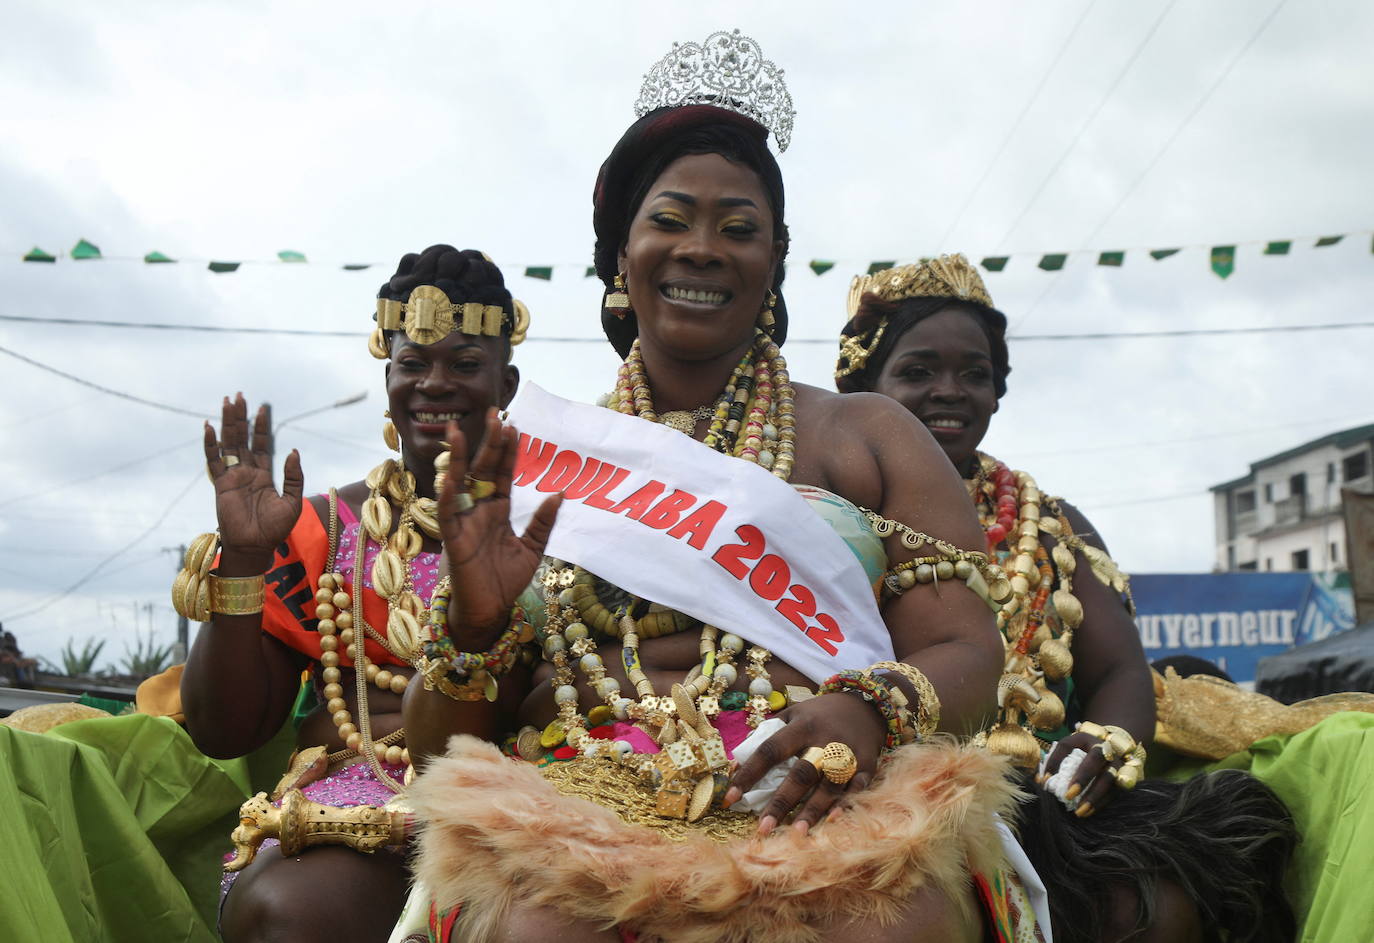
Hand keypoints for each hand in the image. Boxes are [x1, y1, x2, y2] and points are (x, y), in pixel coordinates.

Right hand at [204, 394, 302, 562]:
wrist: (256, 546)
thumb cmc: (275, 528)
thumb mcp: (292, 500)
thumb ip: (293, 476)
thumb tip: (292, 451)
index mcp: (264, 474)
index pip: (262, 444)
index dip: (261, 427)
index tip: (262, 408)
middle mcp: (247, 472)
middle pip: (243, 438)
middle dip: (241, 417)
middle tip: (239, 396)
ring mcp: (233, 476)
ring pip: (229, 444)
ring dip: (228, 423)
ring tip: (227, 402)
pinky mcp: (221, 484)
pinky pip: (214, 461)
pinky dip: (210, 444)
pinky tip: (209, 427)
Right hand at [437, 409, 561, 640]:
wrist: (489, 611)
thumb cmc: (506, 581)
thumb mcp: (533, 548)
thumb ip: (543, 522)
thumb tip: (560, 494)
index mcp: (499, 511)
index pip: (503, 473)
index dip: (507, 450)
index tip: (513, 425)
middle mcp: (480, 510)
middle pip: (482, 469)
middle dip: (487, 442)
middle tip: (493, 413)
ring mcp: (464, 522)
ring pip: (458, 482)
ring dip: (459, 457)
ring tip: (459, 431)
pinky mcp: (452, 538)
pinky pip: (447, 512)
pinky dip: (447, 493)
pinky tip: (451, 475)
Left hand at [723, 691, 886, 835]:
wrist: (866, 705)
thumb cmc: (820, 714)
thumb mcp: (794, 713)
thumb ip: (768, 733)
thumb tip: (736, 760)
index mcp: (801, 725)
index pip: (769, 750)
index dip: (749, 773)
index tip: (729, 797)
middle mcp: (824, 739)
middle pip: (800, 774)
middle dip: (781, 802)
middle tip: (763, 828)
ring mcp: (848, 754)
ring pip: (828, 786)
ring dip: (812, 811)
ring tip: (796, 835)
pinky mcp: (867, 765)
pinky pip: (856, 788)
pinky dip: (845, 805)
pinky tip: (832, 822)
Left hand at [1038, 730, 1121, 816]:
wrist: (1110, 751)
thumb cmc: (1081, 754)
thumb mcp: (1067, 752)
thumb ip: (1053, 763)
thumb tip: (1039, 781)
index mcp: (1084, 738)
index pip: (1066, 746)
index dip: (1054, 761)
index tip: (1043, 780)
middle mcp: (1103, 747)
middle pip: (1095, 758)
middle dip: (1082, 777)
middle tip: (1068, 795)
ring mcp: (1117, 762)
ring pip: (1108, 777)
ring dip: (1093, 795)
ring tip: (1079, 811)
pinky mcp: (1125, 777)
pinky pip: (1114, 791)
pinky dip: (1101, 803)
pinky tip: (1087, 812)